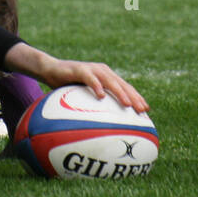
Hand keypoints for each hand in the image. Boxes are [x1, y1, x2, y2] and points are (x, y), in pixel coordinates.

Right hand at [11, 45, 147, 112]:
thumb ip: (94, 106)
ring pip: (110, 81)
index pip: (126, 87)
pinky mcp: (80, 69)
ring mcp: (92, 69)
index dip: (137, 98)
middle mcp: (103, 72)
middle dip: (133, 98)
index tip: (146, 111)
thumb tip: (102, 127)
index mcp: (107, 77)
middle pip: (122, 85)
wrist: (51, 70)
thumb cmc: (68, 86)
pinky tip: (101, 96)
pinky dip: (96, 86)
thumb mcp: (83, 97)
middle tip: (142, 110)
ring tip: (127, 104)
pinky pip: (90, 79)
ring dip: (120, 92)